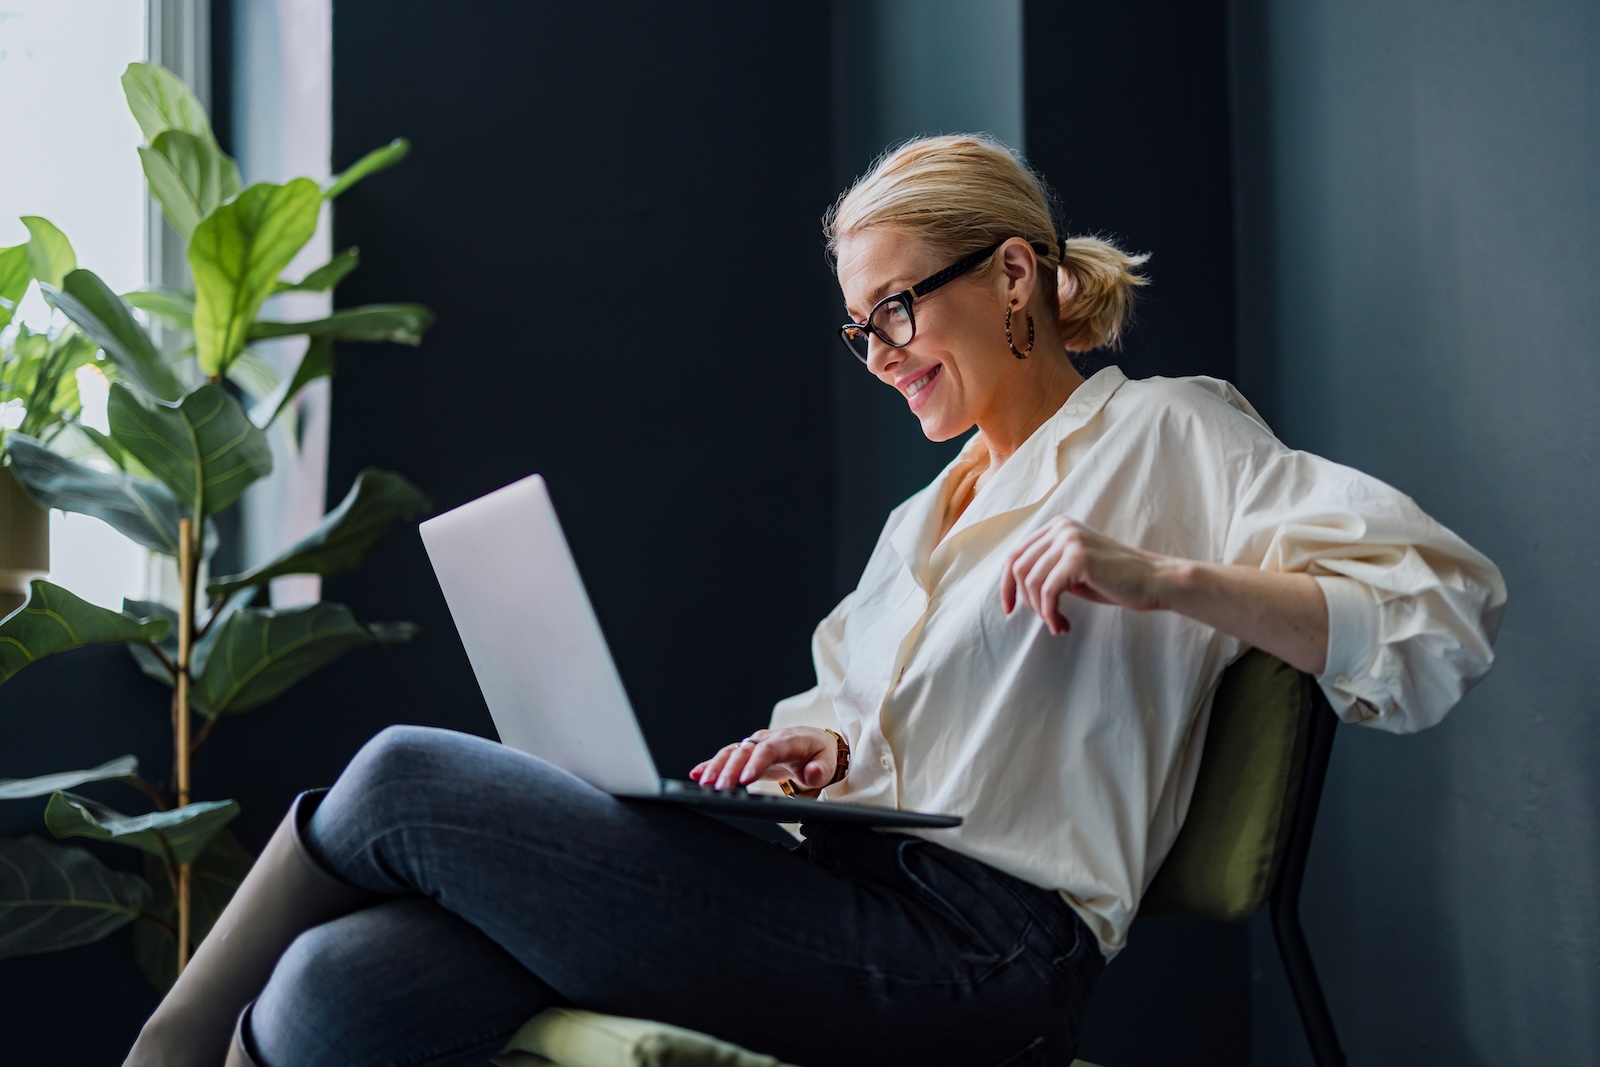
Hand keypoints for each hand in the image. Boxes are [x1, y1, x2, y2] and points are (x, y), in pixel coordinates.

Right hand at [688, 726, 837, 791]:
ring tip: (703, 783)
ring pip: (732, 752)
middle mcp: (767, 739)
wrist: (815, 745)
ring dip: (716, 767)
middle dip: (730, 769)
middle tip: (718, 787)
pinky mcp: (747, 754)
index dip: (755, 763)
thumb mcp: (828, 762)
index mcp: (788, 740)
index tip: (745, 780)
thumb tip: (812, 773)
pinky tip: (697, 774)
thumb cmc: (820, 754)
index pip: (769, 749)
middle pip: (745, 751)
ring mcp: (755, 745)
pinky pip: (727, 757)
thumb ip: (821, 769)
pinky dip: (711, 764)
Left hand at [1000, 516, 1168, 633]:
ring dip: (1041, 611)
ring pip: (1031, 582)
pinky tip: (1062, 625)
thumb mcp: (1073, 570)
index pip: (1016, 554)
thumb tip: (1013, 587)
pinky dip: (1050, 614)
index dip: (1006, 585)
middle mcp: (1061, 528)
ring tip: (1057, 624)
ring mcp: (1069, 540)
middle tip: (1044, 620)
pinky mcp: (1078, 558)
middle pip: (1017, 567)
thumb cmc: (1115, 580)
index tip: (1009, 608)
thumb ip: (1047, 570)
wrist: (1153, 581)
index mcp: (1058, 527)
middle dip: (1024, 600)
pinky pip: (1048, 592)